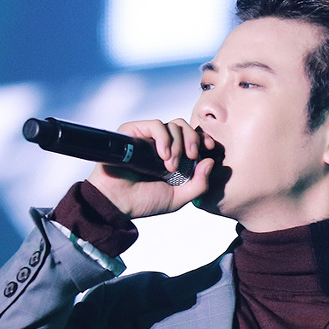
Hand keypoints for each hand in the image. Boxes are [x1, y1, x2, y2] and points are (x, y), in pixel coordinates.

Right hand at [86, 118, 216, 218]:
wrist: (117, 203)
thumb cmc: (143, 201)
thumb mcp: (178, 198)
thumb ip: (198, 184)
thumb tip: (210, 162)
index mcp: (173, 157)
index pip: (192, 138)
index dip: (203, 139)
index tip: (210, 148)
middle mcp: (161, 145)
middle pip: (184, 127)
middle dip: (193, 139)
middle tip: (191, 156)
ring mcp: (147, 138)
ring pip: (173, 125)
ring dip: (177, 145)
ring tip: (170, 166)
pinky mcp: (134, 132)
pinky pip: (156, 124)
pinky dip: (164, 138)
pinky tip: (163, 155)